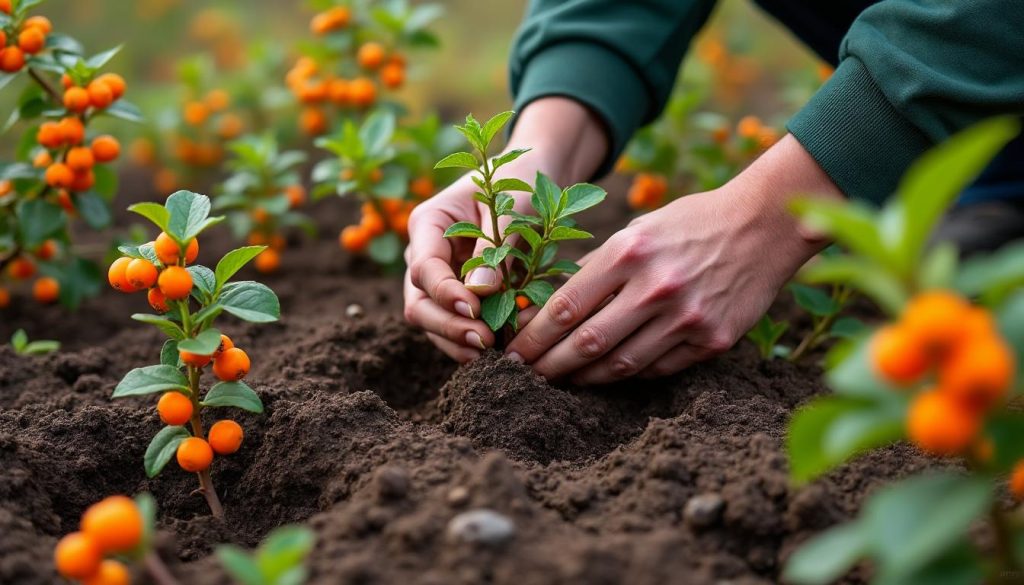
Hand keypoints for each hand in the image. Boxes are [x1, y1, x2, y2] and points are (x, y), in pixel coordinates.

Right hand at [403, 97, 607, 361]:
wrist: (530, 178)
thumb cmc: (520, 183)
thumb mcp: (512, 207)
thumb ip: (494, 248)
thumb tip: (481, 294)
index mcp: (428, 223)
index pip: (424, 268)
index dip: (446, 294)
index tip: (476, 310)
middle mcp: (424, 252)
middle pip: (418, 302)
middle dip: (448, 326)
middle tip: (485, 342)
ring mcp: (437, 276)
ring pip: (431, 320)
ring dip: (457, 340)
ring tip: (492, 353)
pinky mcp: (455, 292)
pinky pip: (453, 323)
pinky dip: (470, 339)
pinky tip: (496, 351)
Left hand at [505, 134, 844, 383]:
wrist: (765, 225)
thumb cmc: (691, 223)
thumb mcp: (638, 230)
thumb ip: (599, 267)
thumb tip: (551, 305)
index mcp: (629, 252)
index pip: (564, 306)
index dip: (532, 336)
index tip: (512, 351)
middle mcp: (655, 287)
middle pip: (586, 343)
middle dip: (548, 366)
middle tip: (524, 377)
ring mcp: (686, 318)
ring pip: (620, 364)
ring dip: (584, 378)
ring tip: (561, 382)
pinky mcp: (712, 339)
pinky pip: (658, 368)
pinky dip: (628, 374)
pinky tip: (608, 375)